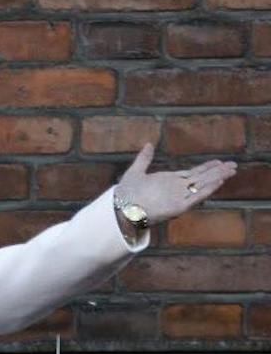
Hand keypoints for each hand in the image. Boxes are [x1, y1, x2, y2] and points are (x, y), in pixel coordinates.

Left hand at [115, 143, 237, 227]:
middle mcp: (176, 189)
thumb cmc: (125, 193)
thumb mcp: (135, 171)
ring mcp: (178, 197)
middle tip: (233, 164)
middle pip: (201, 178)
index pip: (192, 173)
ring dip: (217, 178)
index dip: (206, 167)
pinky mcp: (178, 207)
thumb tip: (149, 144)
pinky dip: (207, 190)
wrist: (119, 209)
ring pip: (202, 186)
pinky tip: (218, 182)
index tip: (219, 161)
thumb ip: (144, 158)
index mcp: (169, 181)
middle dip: (217, 171)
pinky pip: (195, 197)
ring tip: (231, 171)